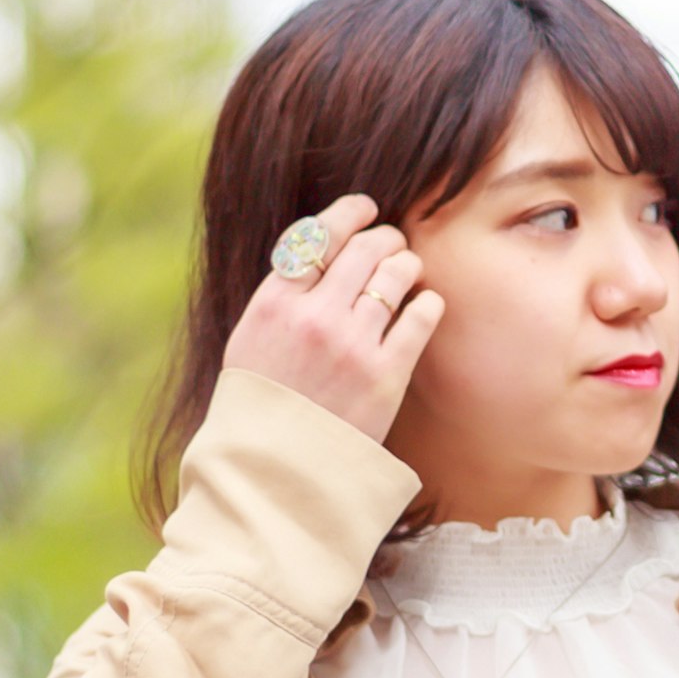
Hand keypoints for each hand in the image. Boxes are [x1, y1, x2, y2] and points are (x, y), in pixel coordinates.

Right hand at [221, 193, 443, 444]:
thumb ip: (282, 296)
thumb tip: (319, 251)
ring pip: (397, 273)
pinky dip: (427, 302)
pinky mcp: (386, 374)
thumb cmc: (262, 403)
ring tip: (407, 270)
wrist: (275, 469)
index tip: (365, 208)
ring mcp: (353, 344)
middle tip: (392, 242)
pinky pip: (422, 314)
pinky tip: (424, 305)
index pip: (318, 234)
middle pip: (365, 248)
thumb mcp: (251, 340)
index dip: (349, 212)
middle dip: (384, 237)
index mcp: (275, 304)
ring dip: (407, 264)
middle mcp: (315, 317)